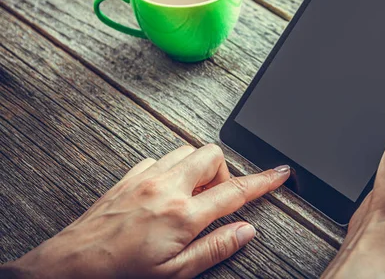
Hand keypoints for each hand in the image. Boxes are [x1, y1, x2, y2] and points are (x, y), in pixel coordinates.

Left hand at [3, 144, 289, 277]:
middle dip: (224, 171)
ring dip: (198, 168)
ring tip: (193, 195)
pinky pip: (161, 158)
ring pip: (187, 150)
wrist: (70, 265)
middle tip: (217, 198)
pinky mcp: (130, 175)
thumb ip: (216, 248)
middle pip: (213, 155)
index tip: (280, 173)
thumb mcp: (175, 272)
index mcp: (184, 215)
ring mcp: (147, 177)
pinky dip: (173, 169)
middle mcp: (167, 188)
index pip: (236, 191)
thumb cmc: (121, 273)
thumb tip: (247, 231)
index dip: (264, 181)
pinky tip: (166, 191)